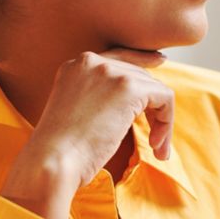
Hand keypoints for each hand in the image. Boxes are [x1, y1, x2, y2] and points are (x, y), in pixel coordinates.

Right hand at [1, 47, 172, 218]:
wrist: (52, 161)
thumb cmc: (63, 150)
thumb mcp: (77, 112)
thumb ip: (100, 96)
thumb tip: (136, 95)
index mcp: (75, 66)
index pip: (118, 57)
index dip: (142, 61)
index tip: (159, 62)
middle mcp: (91, 61)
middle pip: (139, 75)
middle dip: (152, 107)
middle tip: (155, 140)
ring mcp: (110, 72)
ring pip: (154, 88)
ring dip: (161, 120)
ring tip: (156, 148)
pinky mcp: (128, 88)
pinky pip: (164, 97)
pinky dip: (166, 122)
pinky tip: (155, 144)